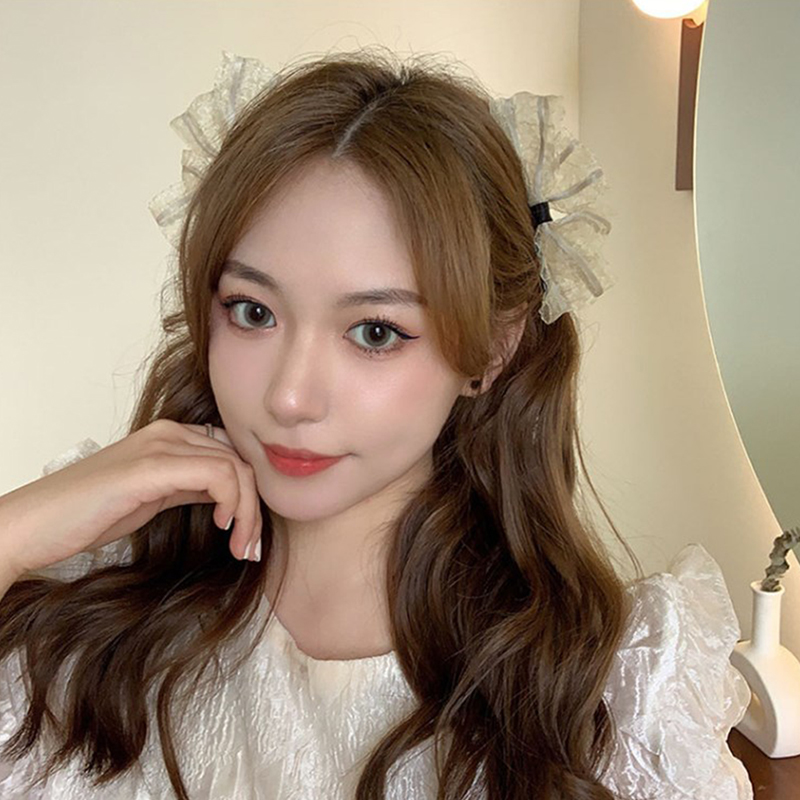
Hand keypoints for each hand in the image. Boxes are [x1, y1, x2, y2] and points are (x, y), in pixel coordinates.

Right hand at [0, 419, 262, 582]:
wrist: (35, 524)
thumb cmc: (87, 515)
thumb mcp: (154, 497)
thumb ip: (189, 487)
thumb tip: (225, 495)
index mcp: (169, 437)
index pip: (231, 454)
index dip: (248, 492)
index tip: (248, 533)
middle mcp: (168, 433)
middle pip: (238, 459)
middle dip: (254, 505)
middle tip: (251, 546)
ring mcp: (159, 446)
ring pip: (234, 466)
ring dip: (247, 511)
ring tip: (242, 546)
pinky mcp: (151, 466)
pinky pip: (216, 473)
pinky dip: (231, 501)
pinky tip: (222, 526)